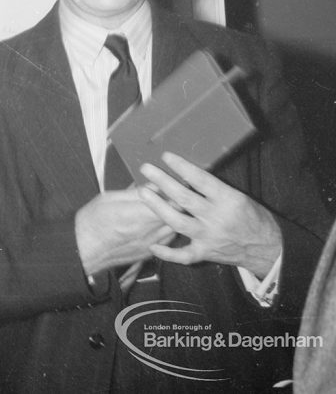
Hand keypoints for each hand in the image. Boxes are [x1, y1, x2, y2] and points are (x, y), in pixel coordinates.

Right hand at [75, 187, 172, 275]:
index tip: (172, 182)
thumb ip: (135, 193)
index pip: (171, 201)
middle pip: (177, 215)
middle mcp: (148, 232)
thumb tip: (152, 184)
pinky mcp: (149, 253)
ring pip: (176, 228)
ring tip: (168, 205)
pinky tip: (159, 221)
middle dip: (177, 202)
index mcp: (139, 215)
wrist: (83, 249)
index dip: (174, 190)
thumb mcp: (109, 198)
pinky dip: (168, 228)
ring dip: (175, 216)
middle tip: (173, 191)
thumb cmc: (91, 222)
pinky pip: (168, 239)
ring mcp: (151, 245)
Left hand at [138, 152, 281, 277]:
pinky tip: (153, 245)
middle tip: (146, 169)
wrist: (267, 248)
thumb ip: (215, 188)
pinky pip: (183, 255)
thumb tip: (187, 173)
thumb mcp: (239, 197)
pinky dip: (168, 253)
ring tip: (144, 193)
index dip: (182, 167)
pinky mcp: (206, 253)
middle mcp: (217, 218)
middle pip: (184, 198)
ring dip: (158, 207)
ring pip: (177, 222)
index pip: (201, 180)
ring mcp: (209, 237)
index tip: (166, 156)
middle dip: (163, 182)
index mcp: (229, 200)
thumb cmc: (253, 218)